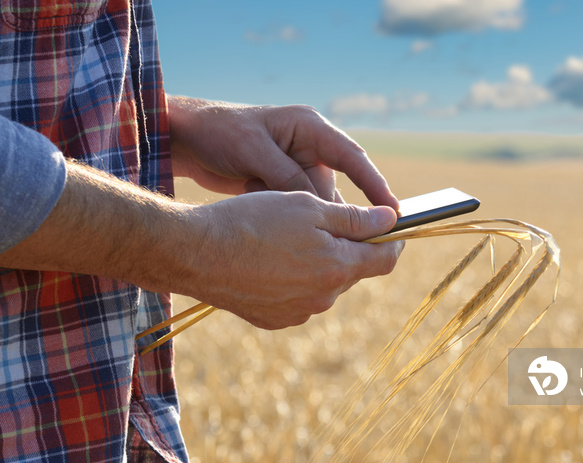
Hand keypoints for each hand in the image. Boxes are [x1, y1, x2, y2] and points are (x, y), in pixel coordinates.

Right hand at [0, 162, 402, 329]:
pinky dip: (295, 277)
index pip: (385, 259)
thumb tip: (391, 220)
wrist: (196, 253)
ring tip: (289, 236)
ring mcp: (298, 311)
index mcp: (338, 267)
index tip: (393, 227)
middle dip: (350, 247)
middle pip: (353, 270)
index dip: (394, 241)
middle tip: (327, 220)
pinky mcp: (274, 319)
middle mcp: (323, 296)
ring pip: (324, 282)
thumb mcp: (307, 207)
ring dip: (320, 261)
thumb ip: (355, 218)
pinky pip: (298, 296)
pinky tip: (271, 258)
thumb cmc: (252, 220)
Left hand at [167, 96, 398, 208]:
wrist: (188, 139)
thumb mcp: (254, 151)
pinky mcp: (284, 186)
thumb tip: (322, 208)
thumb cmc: (220, 133)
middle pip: (333, 190)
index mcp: (311, 129)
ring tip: (268, 210)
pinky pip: (296, 210)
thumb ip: (288, 177)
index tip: (394, 212)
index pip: (353, 158)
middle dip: (324, 213)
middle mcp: (310, 150)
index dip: (375, 185)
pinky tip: (256, 206)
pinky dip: (282, 217)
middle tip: (315, 234)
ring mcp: (297, 169)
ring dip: (297, 217)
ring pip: (314, 205)